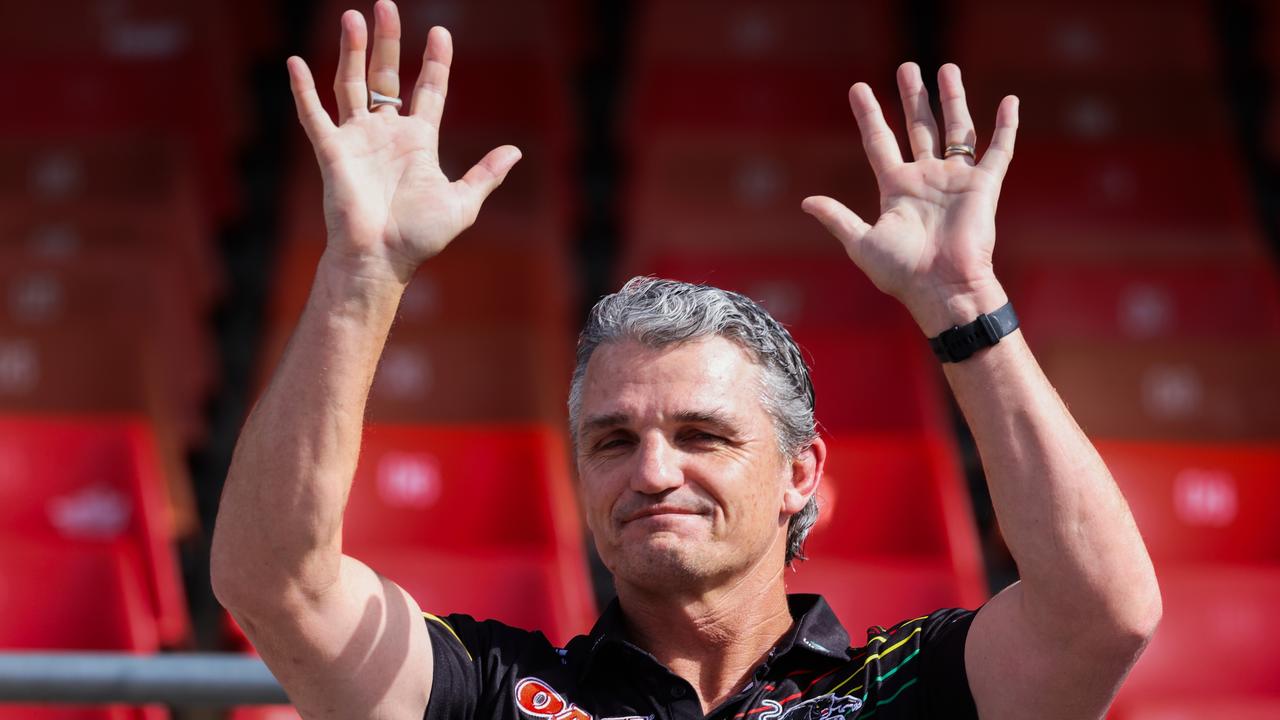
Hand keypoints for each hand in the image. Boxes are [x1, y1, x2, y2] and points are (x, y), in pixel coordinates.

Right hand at [287, 0, 520, 284]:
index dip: (435, 62)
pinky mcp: (331, 151)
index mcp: (417, 143)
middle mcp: (385, 135)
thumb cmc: (419, 237)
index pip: (428, 91)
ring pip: (351, 83)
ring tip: (353, 16)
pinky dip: (303, 89)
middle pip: (386, 76)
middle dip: (387, 41)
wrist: (382, 259)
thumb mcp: (463, 202)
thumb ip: (486, 175)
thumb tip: (515, 151)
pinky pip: (313, 115)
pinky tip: (295, 62)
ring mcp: (357, 140)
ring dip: (352, 50)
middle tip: (385, 4)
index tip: (439, 32)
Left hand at [802, 63, 1017, 335]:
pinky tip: (1010, 101)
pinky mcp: (984, 187)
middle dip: (913, 97)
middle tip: (907, 67)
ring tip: (947, 68)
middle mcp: (926, 179)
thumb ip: (838, 218)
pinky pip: (998, 150)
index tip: (858, 88)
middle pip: (918, 127)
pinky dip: (1006, 126)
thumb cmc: (902, 273)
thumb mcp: (862, 243)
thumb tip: (806, 202)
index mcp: (896, 189)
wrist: (943, 289)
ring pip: (955, 129)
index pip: (879, 141)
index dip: (869, 114)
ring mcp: (956, 181)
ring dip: (952, 99)